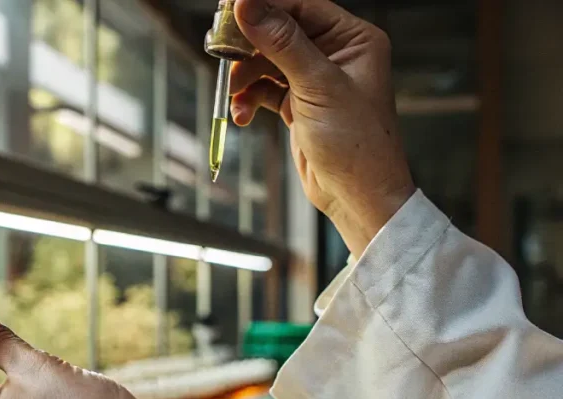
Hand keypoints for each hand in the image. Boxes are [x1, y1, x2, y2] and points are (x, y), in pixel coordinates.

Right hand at [230, 0, 415, 255]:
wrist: (358, 197)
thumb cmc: (358, 145)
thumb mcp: (318, 87)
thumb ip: (282, 43)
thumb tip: (249, 6)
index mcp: (353, 40)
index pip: (301, 7)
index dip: (264, 6)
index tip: (229, 9)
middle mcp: (335, 54)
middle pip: (278, 31)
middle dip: (248, 44)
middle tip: (222, 50)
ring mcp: (315, 79)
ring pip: (266, 61)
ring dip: (245, 77)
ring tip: (235, 94)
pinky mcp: (298, 103)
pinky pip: (264, 89)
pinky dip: (249, 98)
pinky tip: (243, 114)